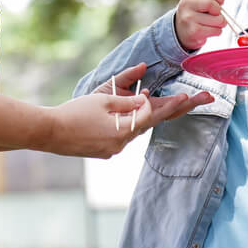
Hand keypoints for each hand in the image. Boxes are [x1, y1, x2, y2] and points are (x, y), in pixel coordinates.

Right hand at [51, 62, 213, 157]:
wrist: (48, 132)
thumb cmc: (74, 112)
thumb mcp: (104, 99)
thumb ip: (128, 99)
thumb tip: (148, 97)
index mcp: (124, 130)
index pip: (154, 115)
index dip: (172, 105)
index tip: (189, 97)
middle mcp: (122, 143)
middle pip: (150, 123)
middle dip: (173, 110)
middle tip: (198, 100)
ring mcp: (112, 149)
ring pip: (136, 129)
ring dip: (149, 116)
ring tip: (173, 103)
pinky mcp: (104, 151)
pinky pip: (123, 135)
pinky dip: (130, 123)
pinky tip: (134, 114)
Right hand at [174, 0, 226, 50]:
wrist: (181, 31)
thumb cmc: (195, 12)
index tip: (220, 2)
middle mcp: (186, 4)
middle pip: (211, 4)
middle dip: (219, 10)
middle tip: (216, 14)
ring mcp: (188, 18)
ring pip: (217, 19)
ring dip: (221, 23)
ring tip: (214, 23)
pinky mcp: (193, 31)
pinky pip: (215, 30)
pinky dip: (218, 31)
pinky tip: (210, 30)